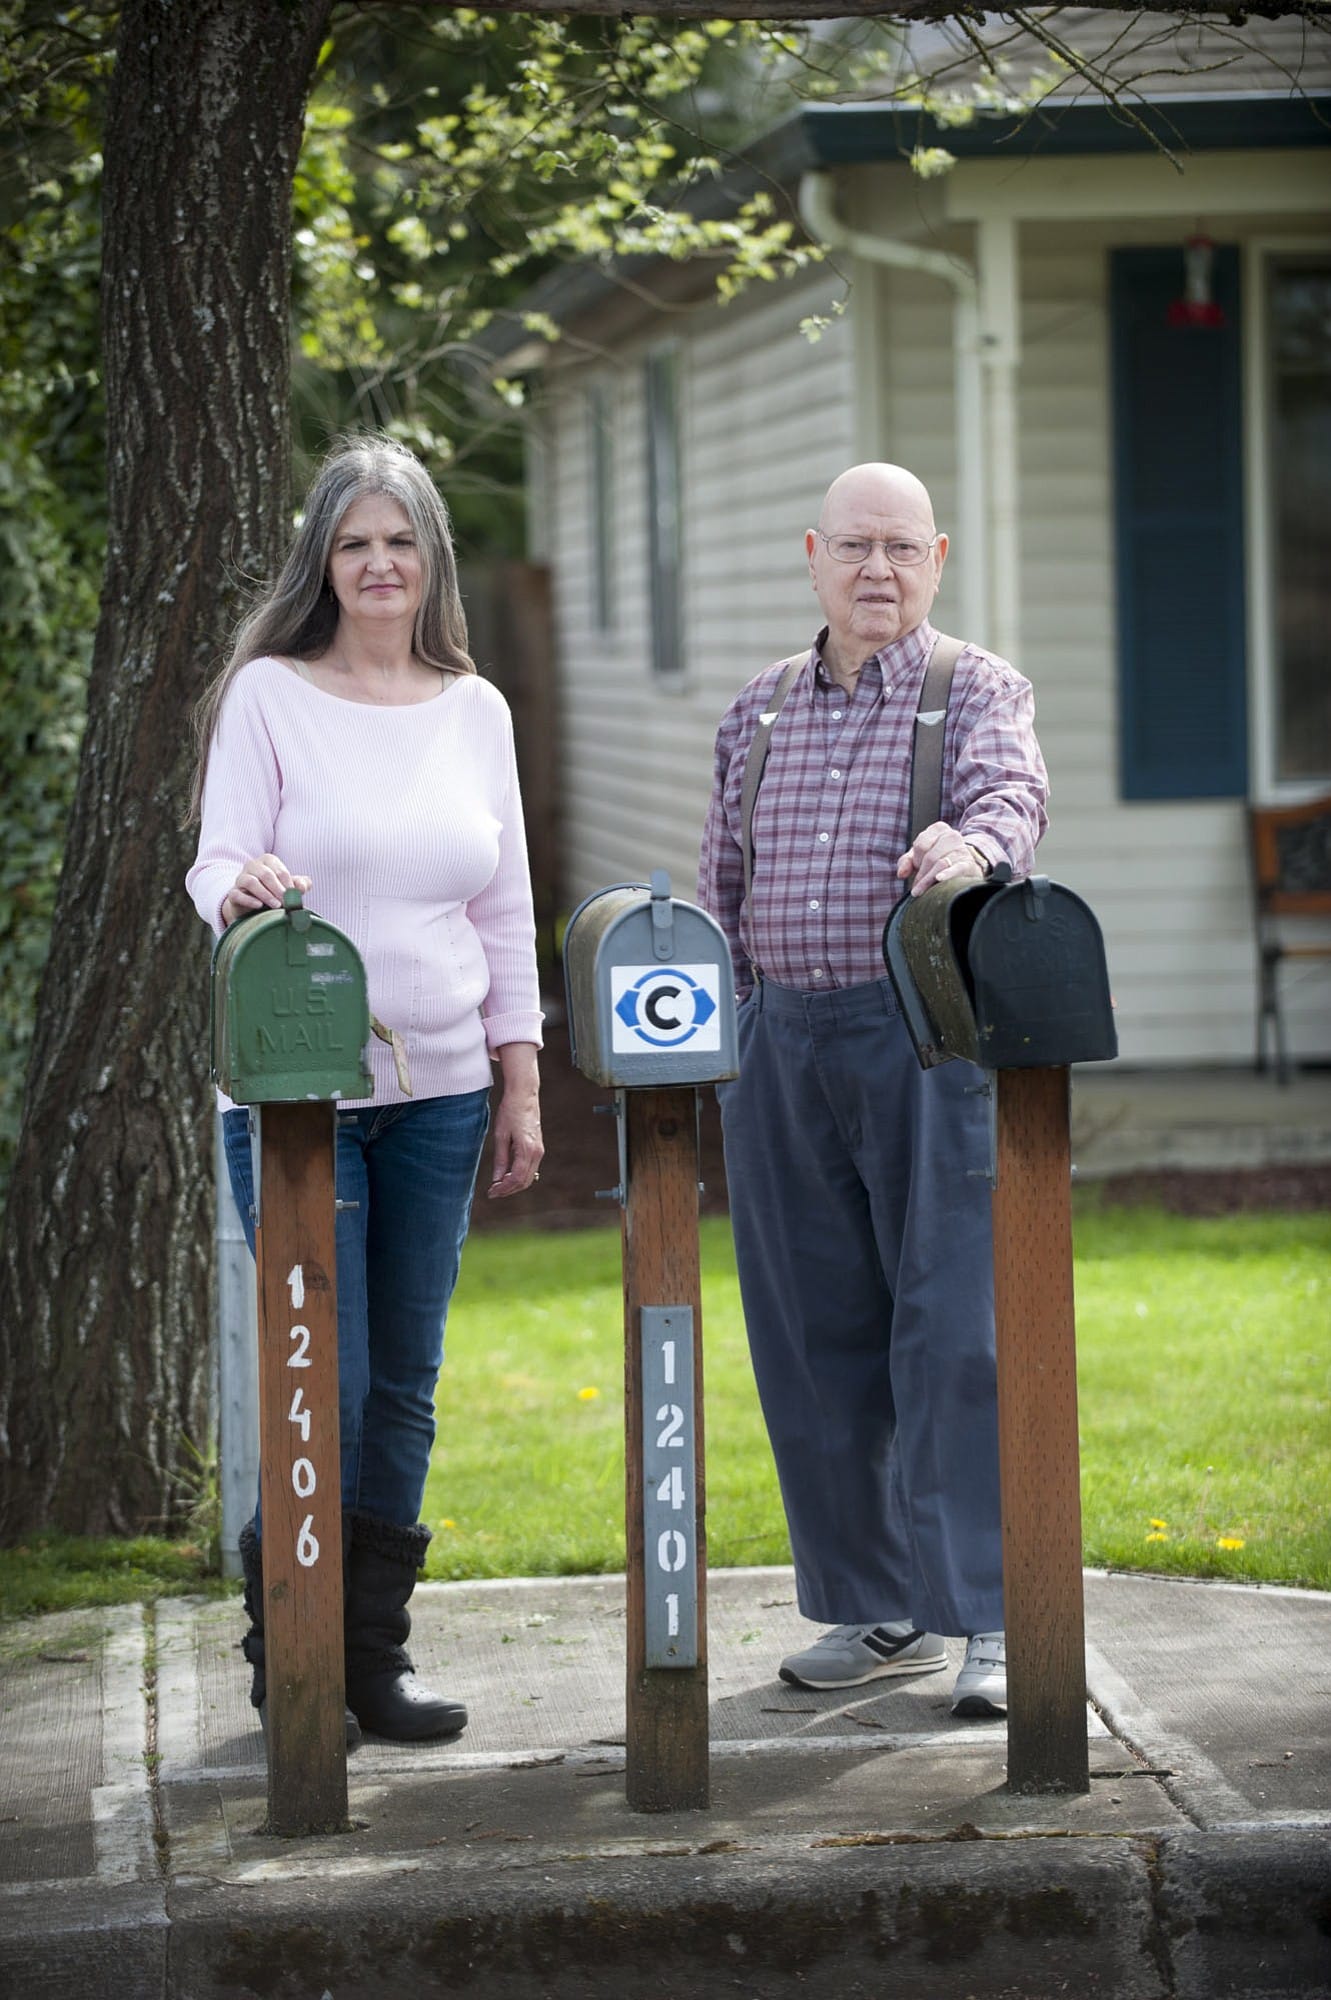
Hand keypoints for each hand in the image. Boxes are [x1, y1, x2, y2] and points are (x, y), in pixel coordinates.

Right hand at [221, 854, 312, 926]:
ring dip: (265, 894)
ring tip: (276, 906)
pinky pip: (237, 894)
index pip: (279, 870)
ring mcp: (240, 878)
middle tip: (286, 902)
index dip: (288, 883)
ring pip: (250, 882)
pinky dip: (249, 900)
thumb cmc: (275, 892)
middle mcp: (252, 866)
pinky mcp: (233, 893)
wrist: (253, 906)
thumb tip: (302, 886)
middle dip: (278, 889)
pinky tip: (259, 906)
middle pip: (265, 874)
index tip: (295, 895)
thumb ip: (301, 884)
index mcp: (268, 861)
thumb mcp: (289, 887)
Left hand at [487, 1042, 543, 1198]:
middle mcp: (537, 1152)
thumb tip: (497, 1180)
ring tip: (498, 1185)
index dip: (504, 1189)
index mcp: (527, 1150)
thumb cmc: (510, 1112)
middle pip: (525, 1181)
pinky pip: (530, 1168)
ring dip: (514, 1184)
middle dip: (509, 1190)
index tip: (491, 1192)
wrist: (524, 1095)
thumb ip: (500, 1160)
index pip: (517, 1179)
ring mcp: (539, 1150)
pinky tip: (507, 1175)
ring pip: (529, 1177)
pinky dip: (519, 1176)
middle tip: (493, 1192)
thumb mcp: (501, 1136)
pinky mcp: (538, 1147)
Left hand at [896, 823, 986, 897]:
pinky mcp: (968, 864)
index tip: (918, 868)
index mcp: (938, 829)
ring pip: (940, 864)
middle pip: (930, 857)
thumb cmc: (937, 859)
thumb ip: (906, 862)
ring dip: (928, 880)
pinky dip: (947, 874)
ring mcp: (962, 849)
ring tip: (920, 891)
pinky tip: (939, 879)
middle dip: (921, 874)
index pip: (921, 845)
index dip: (917, 860)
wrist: (964, 866)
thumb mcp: (919, 857)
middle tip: (916, 888)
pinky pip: (956, 868)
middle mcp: (951, 835)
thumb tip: (901, 874)